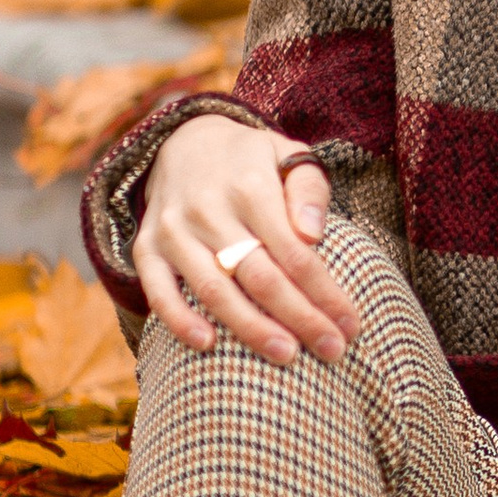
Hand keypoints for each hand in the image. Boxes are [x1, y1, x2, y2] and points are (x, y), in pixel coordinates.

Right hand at [133, 115, 358, 368]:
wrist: (185, 140)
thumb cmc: (252, 160)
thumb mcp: (289, 154)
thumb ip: (308, 189)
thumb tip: (313, 234)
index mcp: (250, 186)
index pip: (294, 252)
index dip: (325, 293)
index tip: (350, 325)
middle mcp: (208, 209)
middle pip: (260, 277)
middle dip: (300, 319)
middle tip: (332, 351)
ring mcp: (173, 230)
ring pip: (213, 290)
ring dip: (250, 329)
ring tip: (286, 356)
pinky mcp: (147, 247)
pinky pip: (158, 290)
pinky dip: (179, 320)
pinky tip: (208, 345)